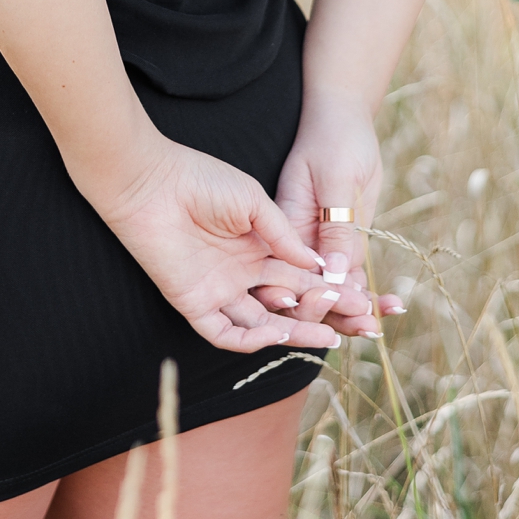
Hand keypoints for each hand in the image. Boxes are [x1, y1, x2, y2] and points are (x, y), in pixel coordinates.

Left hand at [95, 138, 342, 355]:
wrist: (152, 180)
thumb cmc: (201, 180)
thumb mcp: (254, 202)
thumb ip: (284, 235)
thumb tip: (319, 263)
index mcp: (258, 247)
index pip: (303, 275)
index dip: (333, 287)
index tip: (366, 296)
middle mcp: (242, 273)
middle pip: (290, 303)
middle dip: (325, 314)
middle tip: (361, 323)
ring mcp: (219, 290)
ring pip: (263, 323)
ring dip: (295, 331)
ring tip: (330, 335)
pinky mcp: (193, 303)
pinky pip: (225, 332)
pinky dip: (251, 338)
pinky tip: (276, 331)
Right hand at [252, 96, 404, 337]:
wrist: (345, 119)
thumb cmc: (334, 140)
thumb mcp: (336, 180)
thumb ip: (336, 227)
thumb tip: (333, 274)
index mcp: (284, 226)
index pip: (287, 274)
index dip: (306, 298)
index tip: (334, 308)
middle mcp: (300, 243)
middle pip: (309, 290)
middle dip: (334, 313)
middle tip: (365, 324)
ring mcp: (323, 244)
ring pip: (334, 289)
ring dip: (356, 311)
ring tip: (380, 325)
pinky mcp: (346, 242)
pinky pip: (354, 275)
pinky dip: (371, 293)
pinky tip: (393, 306)